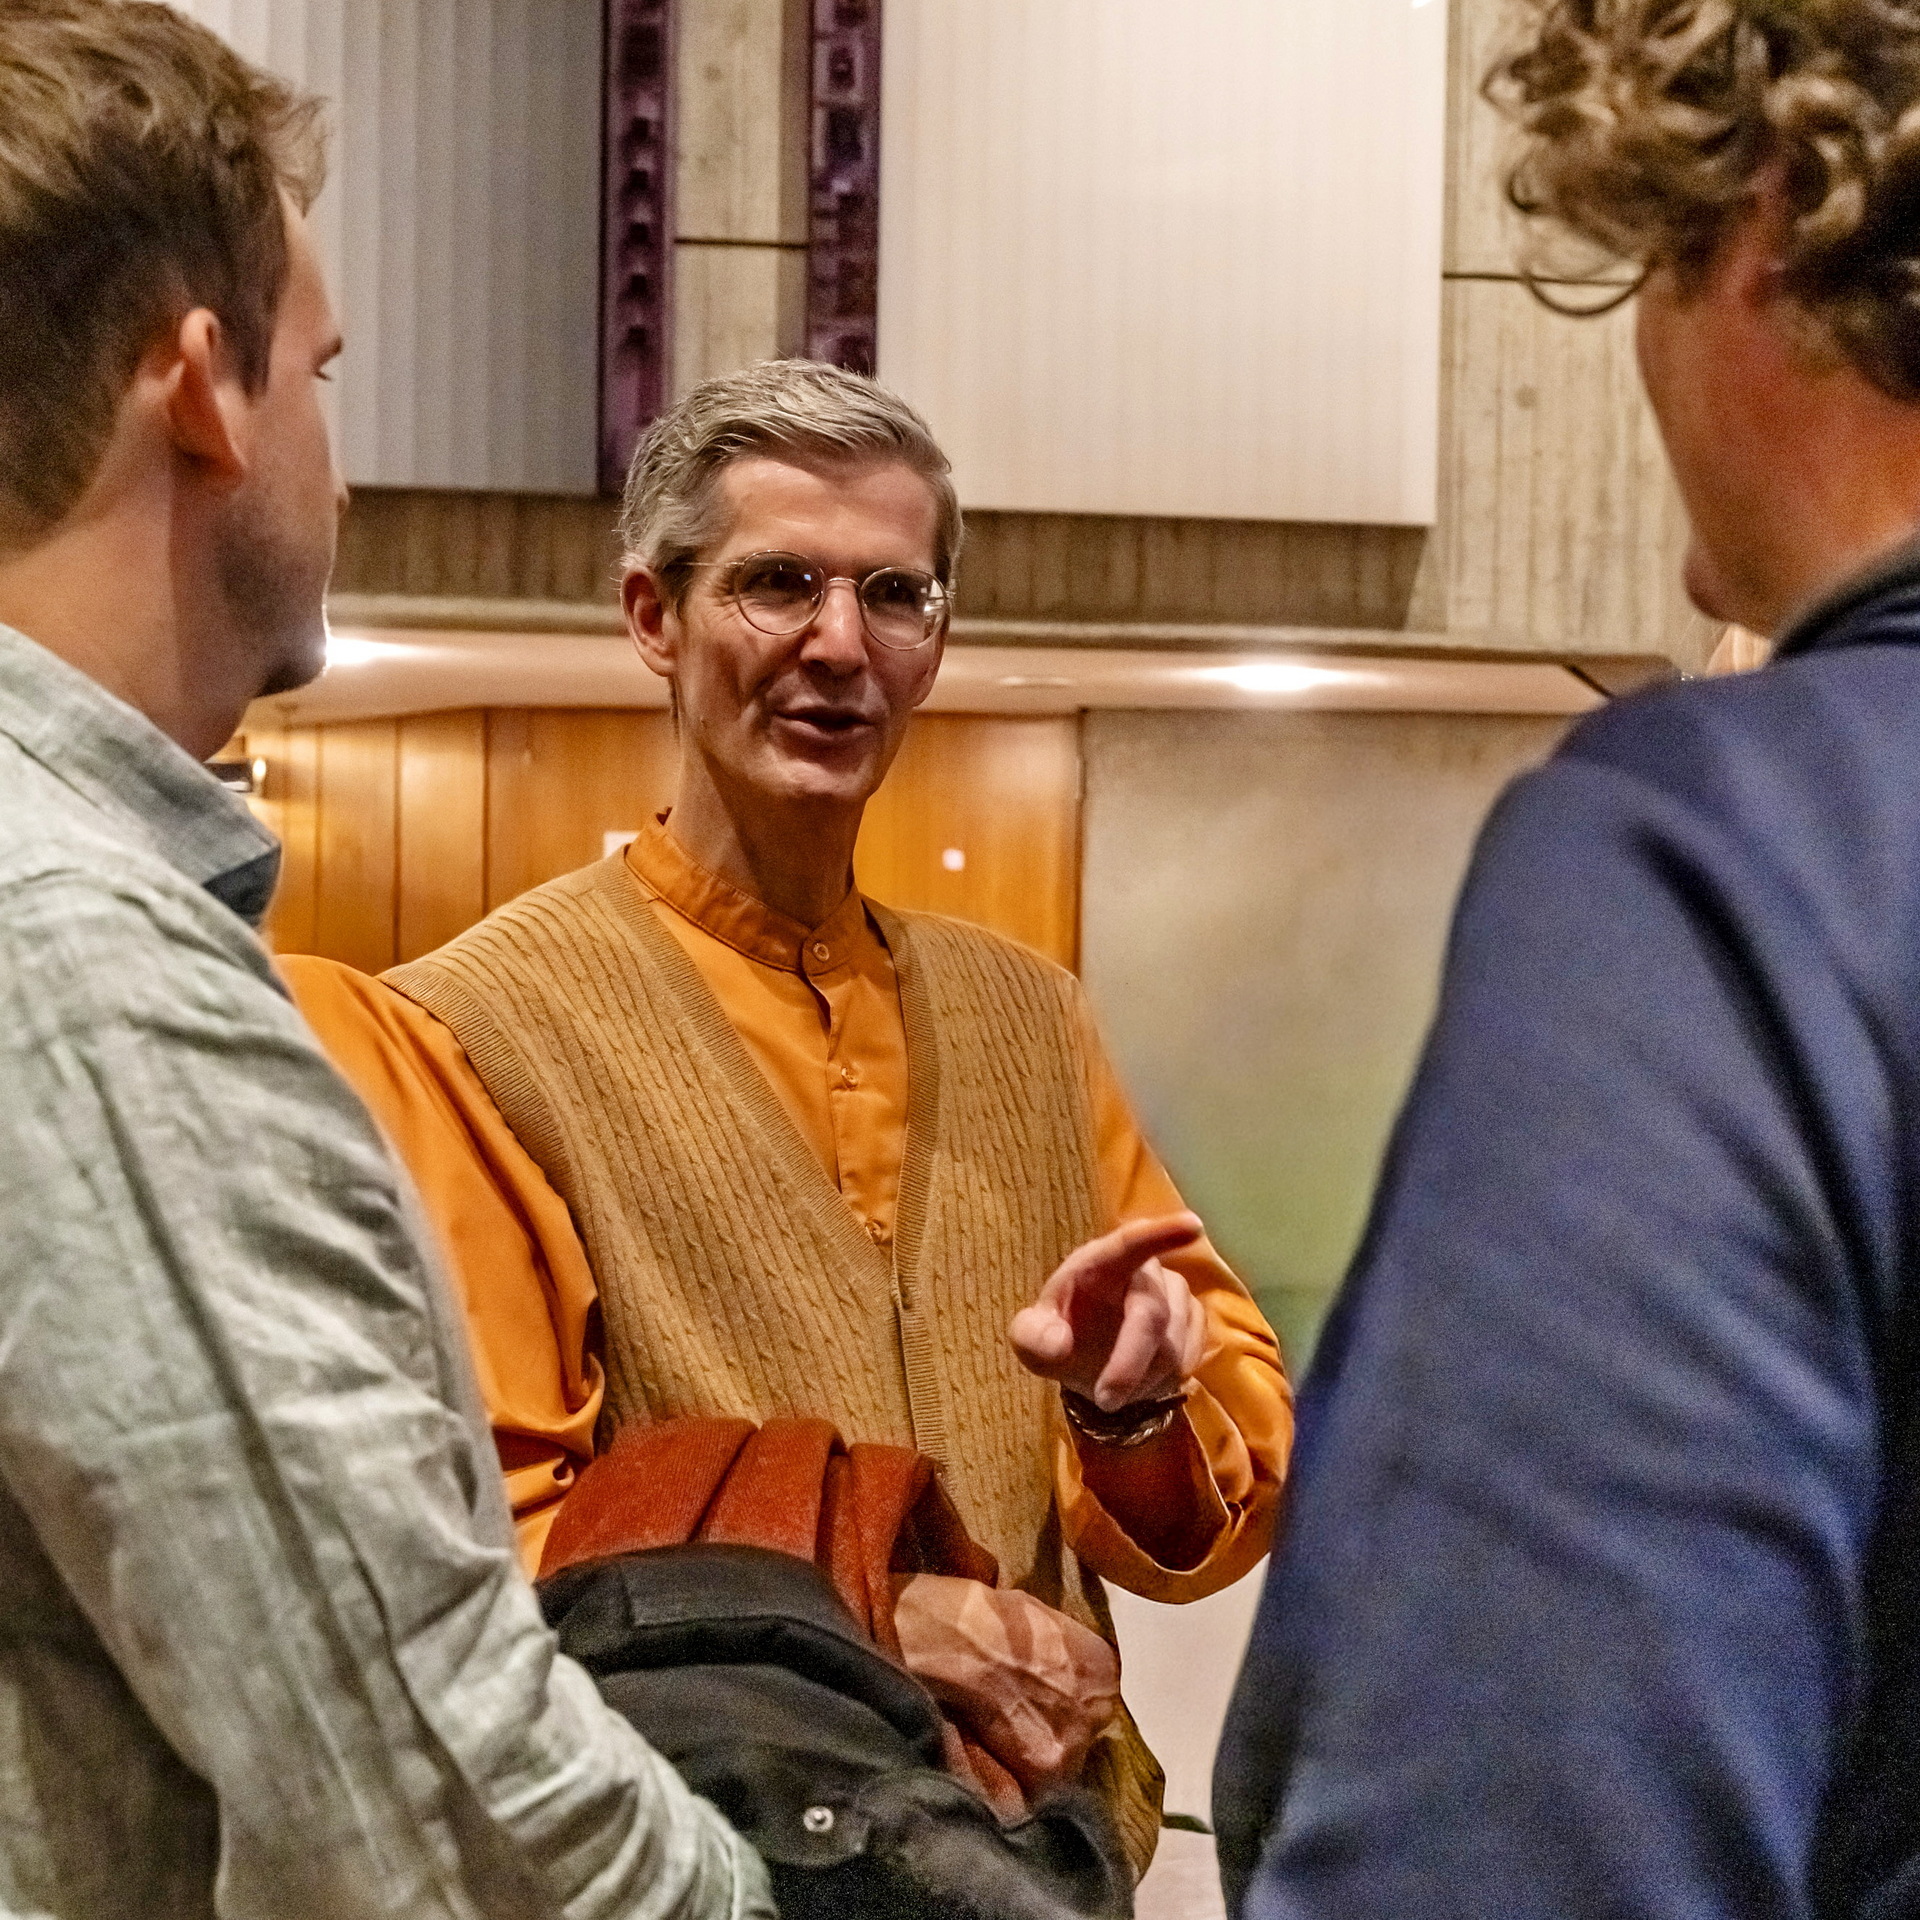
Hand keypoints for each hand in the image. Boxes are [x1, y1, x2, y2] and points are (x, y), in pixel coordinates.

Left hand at [1009, 1213, 1207, 1411]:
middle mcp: (1145, 1272)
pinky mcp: (1195, 1320)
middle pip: (1151, 1315)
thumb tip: (1058, 1342)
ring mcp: (1176, 1294)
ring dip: (1142, 1378)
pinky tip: (1142, 1378)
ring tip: (1115, 1384)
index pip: (1131, 1243)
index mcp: (1100, 1262)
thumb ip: (1031, 1337)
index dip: (1162, 1234)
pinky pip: (1190, 1356)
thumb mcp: (1031, 1339)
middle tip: (1106, 1401)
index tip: (1193, 1225)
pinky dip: (1163, 1380)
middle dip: (1130, 1363)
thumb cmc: (1060, 1335)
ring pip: (1172, 1346)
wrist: (1089, 1356)